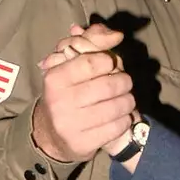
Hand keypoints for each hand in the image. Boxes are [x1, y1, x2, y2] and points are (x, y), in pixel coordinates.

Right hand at [32, 22, 134, 160]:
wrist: (52, 135)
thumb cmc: (67, 93)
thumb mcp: (71, 66)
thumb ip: (92, 43)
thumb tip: (117, 34)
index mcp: (54, 78)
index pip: (89, 62)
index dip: (108, 61)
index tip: (111, 64)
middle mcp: (59, 101)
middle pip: (108, 85)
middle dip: (124, 82)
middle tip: (126, 83)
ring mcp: (69, 125)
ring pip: (115, 108)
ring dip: (128, 102)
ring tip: (127, 100)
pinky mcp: (81, 144)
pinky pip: (115, 128)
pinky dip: (125, 120)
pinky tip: (122, 117)